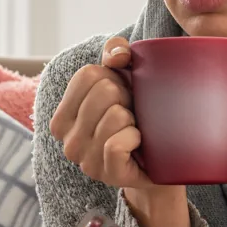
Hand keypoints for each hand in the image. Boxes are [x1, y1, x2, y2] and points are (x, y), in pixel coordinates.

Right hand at [50, 36, 154, 189]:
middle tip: (132, 116)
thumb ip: (116, 52)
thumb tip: (117, 56)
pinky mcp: (106, 173)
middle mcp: (67, 139)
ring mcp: (85, 159)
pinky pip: (117, 144)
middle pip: (104, 92)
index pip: (87, 75)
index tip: (121, 96)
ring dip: (135, 120)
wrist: (163, 158)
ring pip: (115, 117)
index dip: (114, 79)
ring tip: (134, 130)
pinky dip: (134, 138)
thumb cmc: (139, 116)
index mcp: (63, 115)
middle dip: (127, 98)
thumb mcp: (126, 77)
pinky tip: (138, 145)